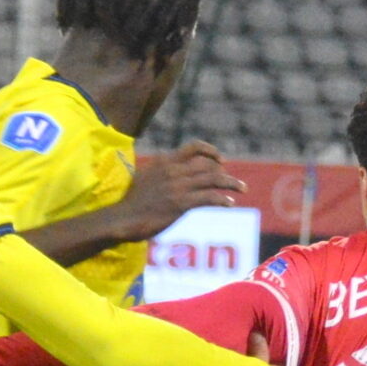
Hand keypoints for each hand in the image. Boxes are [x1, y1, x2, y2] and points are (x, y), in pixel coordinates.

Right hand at [116, 140, 246, 239]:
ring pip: (214, 178)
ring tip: (243, 189)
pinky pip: (210, 198)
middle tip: (233, 182)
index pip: (194, 148)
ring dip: (232, 183)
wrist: (123, 218)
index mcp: (165, 161)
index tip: (221, 159)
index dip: (211, 151)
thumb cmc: (132, 202)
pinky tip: (230, 204)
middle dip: (224, 171)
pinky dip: (223, 200)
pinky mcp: (181, 203)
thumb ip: (161, 171)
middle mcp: (174, 169)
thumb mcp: (146, 177)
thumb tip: (170, 171)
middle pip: (208, 164)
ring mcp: (178, 186)